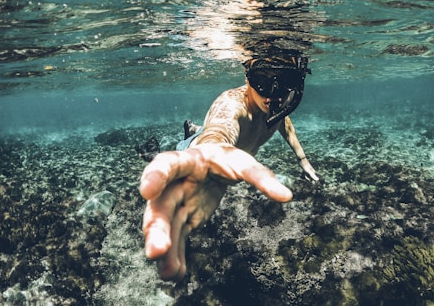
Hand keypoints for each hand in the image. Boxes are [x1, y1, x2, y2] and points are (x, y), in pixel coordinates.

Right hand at [139, 143, 292, 280]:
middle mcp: (175, 183)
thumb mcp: (243, 162)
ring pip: (165, 226)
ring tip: (167, 272)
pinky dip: (176, 256)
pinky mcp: (182, 219)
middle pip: (161, 204)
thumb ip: (261, 177)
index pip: (167, 164)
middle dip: (156, 228)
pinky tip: (176, 274)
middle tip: (156, 250)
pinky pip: (176, 238)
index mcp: (187, 161)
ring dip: (164, 248)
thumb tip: (287, 195)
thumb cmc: (226, 159)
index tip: (146, 191)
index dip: (155, 176)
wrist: (214, 162)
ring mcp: (176, 202)